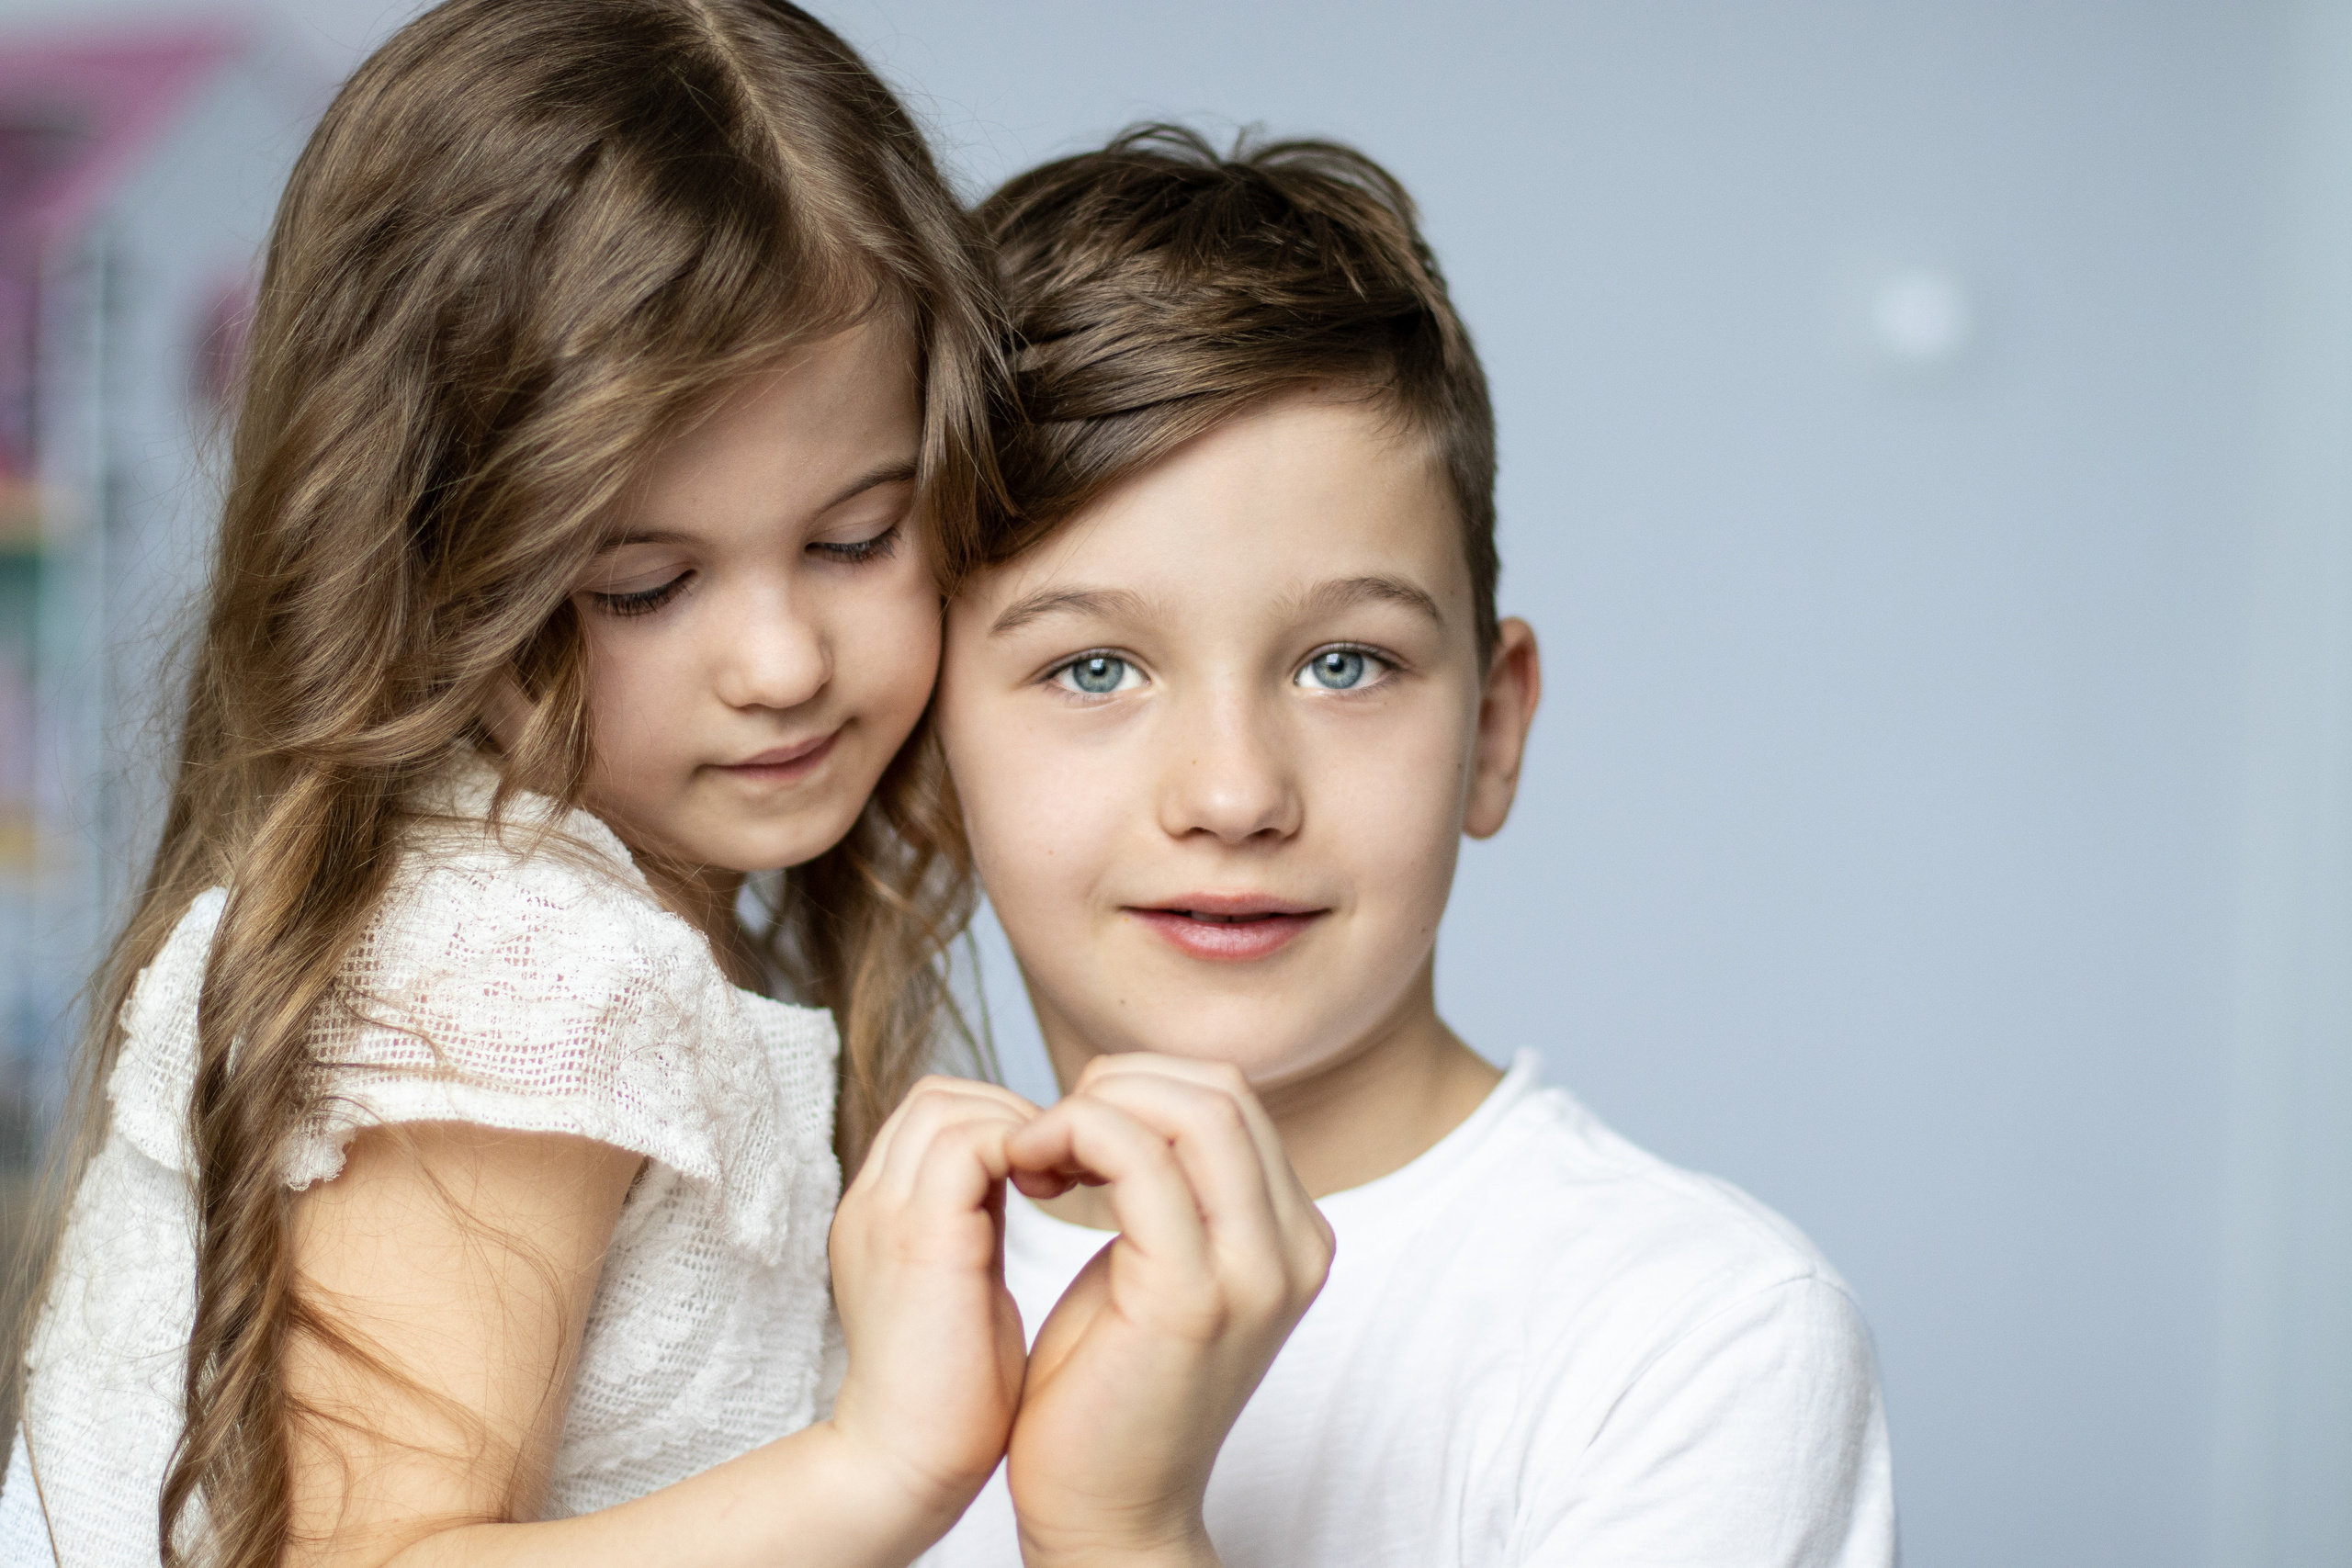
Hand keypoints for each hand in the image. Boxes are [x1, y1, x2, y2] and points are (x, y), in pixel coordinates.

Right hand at [825, 1077, 1040, 1537]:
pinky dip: (1025, 1151)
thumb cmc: (956, 1394)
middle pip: (941, 1096)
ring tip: (1067, 1185)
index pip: (939, 1114)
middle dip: (1017, 1116)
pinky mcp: (915, 1236)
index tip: (1062, 1174)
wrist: (909, 1468)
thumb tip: (1042, 1168)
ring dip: (1025, 1131)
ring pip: (952, 1104)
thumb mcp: (968, 1282)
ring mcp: (884, 1212)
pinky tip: (1060, 1198)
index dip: (1006, 1125)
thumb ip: (982, 1218)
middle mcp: (871, 1200)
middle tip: (1072, 1171)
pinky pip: (971, 1142)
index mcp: (882, 1211)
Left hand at [1000, 1055, 1334, 1567]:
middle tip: (1044, 1138)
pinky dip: (1073, 1139)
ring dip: (1091, 1109)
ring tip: (1032, 1157)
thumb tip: (1136, 1092)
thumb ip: (1172, 1187)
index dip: (1139, 1086)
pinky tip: (1029, 1176)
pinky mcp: (1192, 1296)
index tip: (1068, 1134)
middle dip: (1115, 1086)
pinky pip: (1139, 1160)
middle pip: (1220, 1089)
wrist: (1104, 1511)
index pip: (1230, 1096)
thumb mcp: (1157, 1265)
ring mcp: (1255, 1273)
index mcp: (1292, 1237)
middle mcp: (1295, 1249)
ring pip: (1192, 1109)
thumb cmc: (1106, 1385)